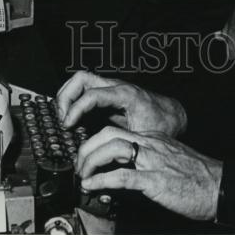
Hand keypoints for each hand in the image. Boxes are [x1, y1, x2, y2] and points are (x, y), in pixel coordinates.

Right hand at [57, 70, 186, 136]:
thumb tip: (103, 157)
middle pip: (80, 78)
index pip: (92, 94)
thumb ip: (123, 143)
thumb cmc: (161, 123)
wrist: (172, 114)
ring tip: (64, 119)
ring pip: (80, 81)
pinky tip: (72, 119)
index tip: (67, 125)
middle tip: (62, 119)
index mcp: (125, 94)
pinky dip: (74, 100)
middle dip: (66, 97)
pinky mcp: (107, 95)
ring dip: (67, 96)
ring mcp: (110, 88)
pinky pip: (85, 90)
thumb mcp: (143, 136)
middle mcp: (115, 86)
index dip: (76, 109)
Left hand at [76, 126, 221, 221]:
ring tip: (83, 176)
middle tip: (79, 165)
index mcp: (153, 140)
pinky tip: (93, 186)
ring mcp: (152, 161)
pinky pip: (123, 176)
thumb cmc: (197, 178)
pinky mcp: (155, 180)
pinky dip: (103, 180)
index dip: (95, 143)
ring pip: (112, 147)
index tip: (86, 158)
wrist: (220, 186)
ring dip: (90, 161)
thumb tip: (123, 175)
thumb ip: (147, 163)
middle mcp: (150, 144)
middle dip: (87, 148)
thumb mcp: (168, 163)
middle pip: (108, 134)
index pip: (116, 132)